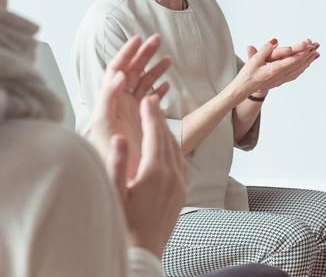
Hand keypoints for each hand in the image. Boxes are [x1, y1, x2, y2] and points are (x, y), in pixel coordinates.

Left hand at [89, 34, 171, 179]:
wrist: (122, 188)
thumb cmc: (112, 161)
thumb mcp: (105, 128)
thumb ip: (108, 101)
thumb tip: (116, 76)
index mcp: (108, 105)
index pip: (115, 72)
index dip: (126, 54)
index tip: (139, 39)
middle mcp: (117, 107)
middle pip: (129, 73)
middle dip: (142, 55)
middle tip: (157, 40)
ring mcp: (128, 114)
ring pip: (140, 85)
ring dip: (152, 70)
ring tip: (167, 59)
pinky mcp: (139, 123)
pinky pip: (148, 100)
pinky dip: (157, 89)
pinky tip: (167, 84)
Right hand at [105, 92, 185, 257]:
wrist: (142, 256)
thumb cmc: (122, 227)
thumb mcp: (114, 194)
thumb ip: (117, 164)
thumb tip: (121, 138)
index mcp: (156, 174)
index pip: (155, 136)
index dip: (151, 115)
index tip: (148, 99)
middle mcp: (173, 177)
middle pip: (169, 140)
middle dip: (160, 120)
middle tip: (153, 102)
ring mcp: (180, 186)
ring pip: (178, 151)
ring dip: (168, 134)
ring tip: (159, 121)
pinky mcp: (182, 195)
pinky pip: (181, 164)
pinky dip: (174, 150)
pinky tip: (167, 149)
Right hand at [235, 38, 318, 96]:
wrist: (243, 90)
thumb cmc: (247, 75)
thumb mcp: (254, 60)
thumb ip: (265, 49)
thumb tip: (275, 42)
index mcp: (274, 70)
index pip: (293, 60)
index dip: (302, 52)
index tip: (309, 45)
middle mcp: (280, 76)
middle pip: (298, 64)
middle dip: (308, 55)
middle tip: (316, 46)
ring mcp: (281, 79)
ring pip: (298, 70)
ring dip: (308, 62)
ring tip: (316, 54)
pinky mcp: (280, 81)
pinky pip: (295, 74)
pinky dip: (302, 68)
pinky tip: (306, 65)